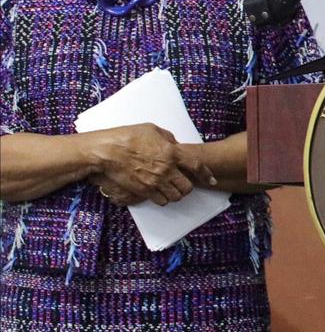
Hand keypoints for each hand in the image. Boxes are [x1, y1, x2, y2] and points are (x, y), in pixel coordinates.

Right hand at [84, 123, 215, 205]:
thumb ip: (168, 138)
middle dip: (188, 186)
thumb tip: (175, 145)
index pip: (196, 166)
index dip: (206, 174)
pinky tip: (159, 193)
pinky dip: (163, 199)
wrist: (106, 151)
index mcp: (172, 152)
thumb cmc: (127, 137)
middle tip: (183, 183)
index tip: (211, 179)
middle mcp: (166, 169)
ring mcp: (155, 181)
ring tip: (171, 189)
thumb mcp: (153, 130)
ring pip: (175, 196)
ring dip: (176, 194)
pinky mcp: (144, 190)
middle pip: (187, 187)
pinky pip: (161, 201)